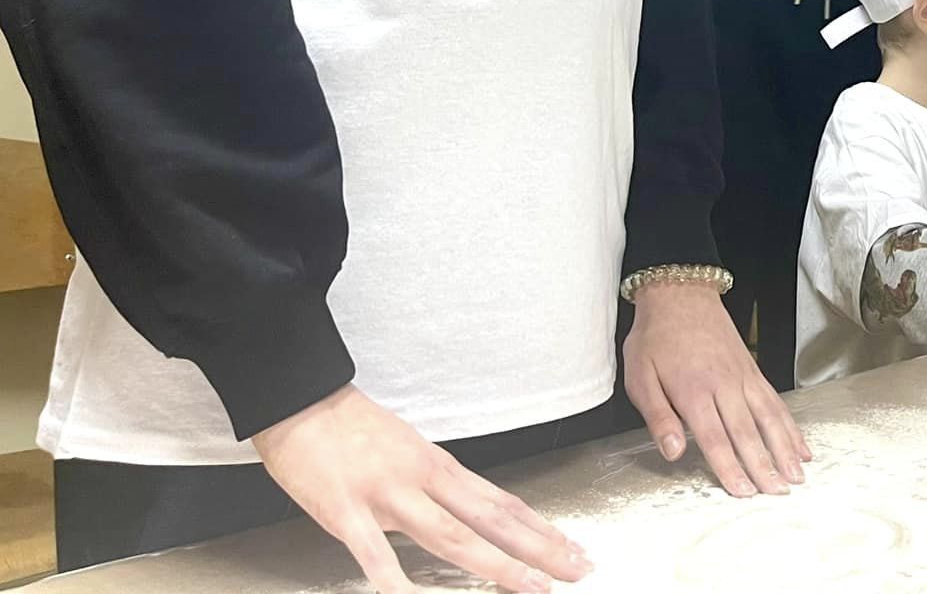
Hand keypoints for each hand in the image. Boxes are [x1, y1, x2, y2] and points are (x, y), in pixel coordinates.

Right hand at [253, 384, 587, 593]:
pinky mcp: (346, 511)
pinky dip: (397, 584)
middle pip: (492, 519)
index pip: (501, 502)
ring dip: (497, 565)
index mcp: (439, 466)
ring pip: (452, 537)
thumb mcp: (407, 451)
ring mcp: (388, 495)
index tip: (571, 547)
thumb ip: (435, 486)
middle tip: (578, 568)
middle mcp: (423, 479)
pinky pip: (375, 556)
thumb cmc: (350, 428)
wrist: (301, 399)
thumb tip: (466, 512)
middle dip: (539, 548)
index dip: (540, 528)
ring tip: (533, 586)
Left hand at [622, 282, 809, 498]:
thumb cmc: (656, 337)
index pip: (715, 438)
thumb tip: (674, 452)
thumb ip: (659, 417)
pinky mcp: (752, 370)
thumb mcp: (640, 377)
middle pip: (747, 432)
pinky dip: (790, 425)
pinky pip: (775, 401)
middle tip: (778, 493)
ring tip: (797, 475)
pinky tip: (800, 444)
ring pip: (769, 417)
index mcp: (693, 390)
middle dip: (764, 466)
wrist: (680, 293)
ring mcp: (743, 376)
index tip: (743, 492)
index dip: (730, 467)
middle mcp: (724, 385)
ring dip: (784, 448)